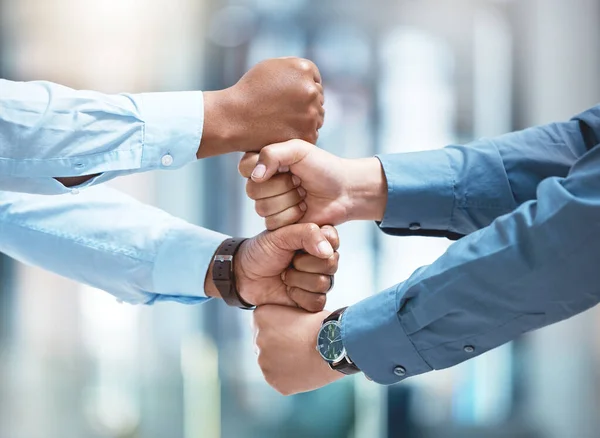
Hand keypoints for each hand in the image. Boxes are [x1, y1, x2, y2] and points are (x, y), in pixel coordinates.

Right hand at [199, 58, 323, 157]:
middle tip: (283, 111)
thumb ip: (293, 68)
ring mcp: (311, 114)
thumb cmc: (249, 92)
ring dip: (306, 120)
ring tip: (282, 122)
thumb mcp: (271, 67)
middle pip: (318, 98)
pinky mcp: (308, 135)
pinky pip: (312, 134)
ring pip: (317, 117)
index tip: (285, 97)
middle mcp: (311, 90)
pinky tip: (285, 133)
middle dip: (305, 104)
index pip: (315, 79)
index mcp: (304, 69)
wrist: (233, 118)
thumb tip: (311, 75)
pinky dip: (301, 135)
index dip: (300, 89)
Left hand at [205, 224, 338, 311]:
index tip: (299, 245)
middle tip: (288, 261)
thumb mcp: (280, 235)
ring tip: (284, 275)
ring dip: (298, 280)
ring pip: (324, 283)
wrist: (244, 275)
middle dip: (304, 264)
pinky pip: (317, 301)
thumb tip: (328, 251)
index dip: (319, 244)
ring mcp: (318, 280)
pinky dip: (299, 296)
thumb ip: (307, 234)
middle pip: (331, 264)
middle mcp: (321, 259)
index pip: (333, 240)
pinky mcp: (312, 300)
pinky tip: (288, 290)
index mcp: (317, 239)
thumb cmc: (261, 251)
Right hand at [238, 139, 387, 229]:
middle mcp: (263, 183)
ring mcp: (270, 203)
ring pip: (262, 207)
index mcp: (264, 162)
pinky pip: (272, 223)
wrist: (344, 191)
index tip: (287, 165)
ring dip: (289, 200)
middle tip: (299, 181)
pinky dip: (292, 215)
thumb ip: (272, 154)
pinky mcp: (278, 223)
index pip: (245, 167)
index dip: (264, 168)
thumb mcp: (298, 150)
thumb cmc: (323, 167)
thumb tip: (255, 176)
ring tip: (303, 194)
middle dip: (282, 186)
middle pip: (252, 190)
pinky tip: (304, 208)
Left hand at [253, 305, 342, 394]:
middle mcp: (257, 340)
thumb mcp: (299, 309)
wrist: (334, 346)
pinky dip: (290, 376)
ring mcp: (264, 363)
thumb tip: (281, 326)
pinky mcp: (275, 381)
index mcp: (260, 317)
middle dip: (277, 345)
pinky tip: (305, 370)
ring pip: (271, 363)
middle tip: (299, 345)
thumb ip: (283, 317)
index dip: (279, 326)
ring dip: (283, 361)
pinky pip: (280, 379)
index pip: (263, 323)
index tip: (292, 329)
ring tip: (304, 358)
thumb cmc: (322, 324)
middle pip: (264, 343)